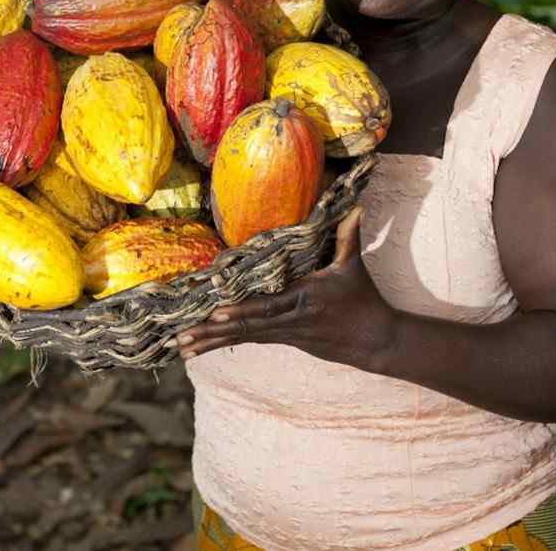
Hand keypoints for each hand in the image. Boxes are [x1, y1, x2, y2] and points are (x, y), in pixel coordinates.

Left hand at [176, 207, 397, 371]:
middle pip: (246, 325)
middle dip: (213, 331)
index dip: (242, 309)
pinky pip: (247, 340)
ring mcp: (284, 333)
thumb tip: (353, 206)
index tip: (216, 311)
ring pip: (242, 337)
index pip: (268, 306)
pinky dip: (222, 343)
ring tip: (180, 346)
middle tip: (182, 334)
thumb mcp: (353, 266)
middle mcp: (289, 319)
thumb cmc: (363, 298)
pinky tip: (198, 349)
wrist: (375, 341)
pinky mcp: (282, 339)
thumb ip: (348, 235)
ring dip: (210, 341)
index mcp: (304, 299)